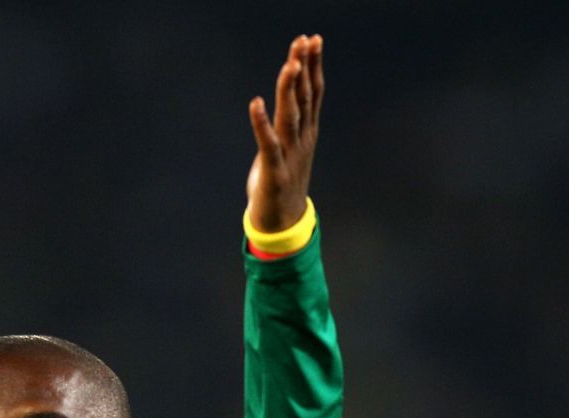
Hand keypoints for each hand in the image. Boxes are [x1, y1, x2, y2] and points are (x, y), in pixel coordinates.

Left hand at [245, 35, 323, 233]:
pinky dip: (261, 123)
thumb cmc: (280, 184)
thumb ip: (286, 127)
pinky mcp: (274, 171)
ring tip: (289, 65)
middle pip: (305, 98)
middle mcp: (302, 140)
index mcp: (307, 133)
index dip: (313, 66)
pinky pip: (267, 143)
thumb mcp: (287, 149)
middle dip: (305, 68)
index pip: (313, 93)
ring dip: (289, 91)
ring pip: (291, 117)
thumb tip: (281, 104)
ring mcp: (290, 156)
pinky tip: (255, 103)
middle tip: (305, 41)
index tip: (313, 40)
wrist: (282, 225)